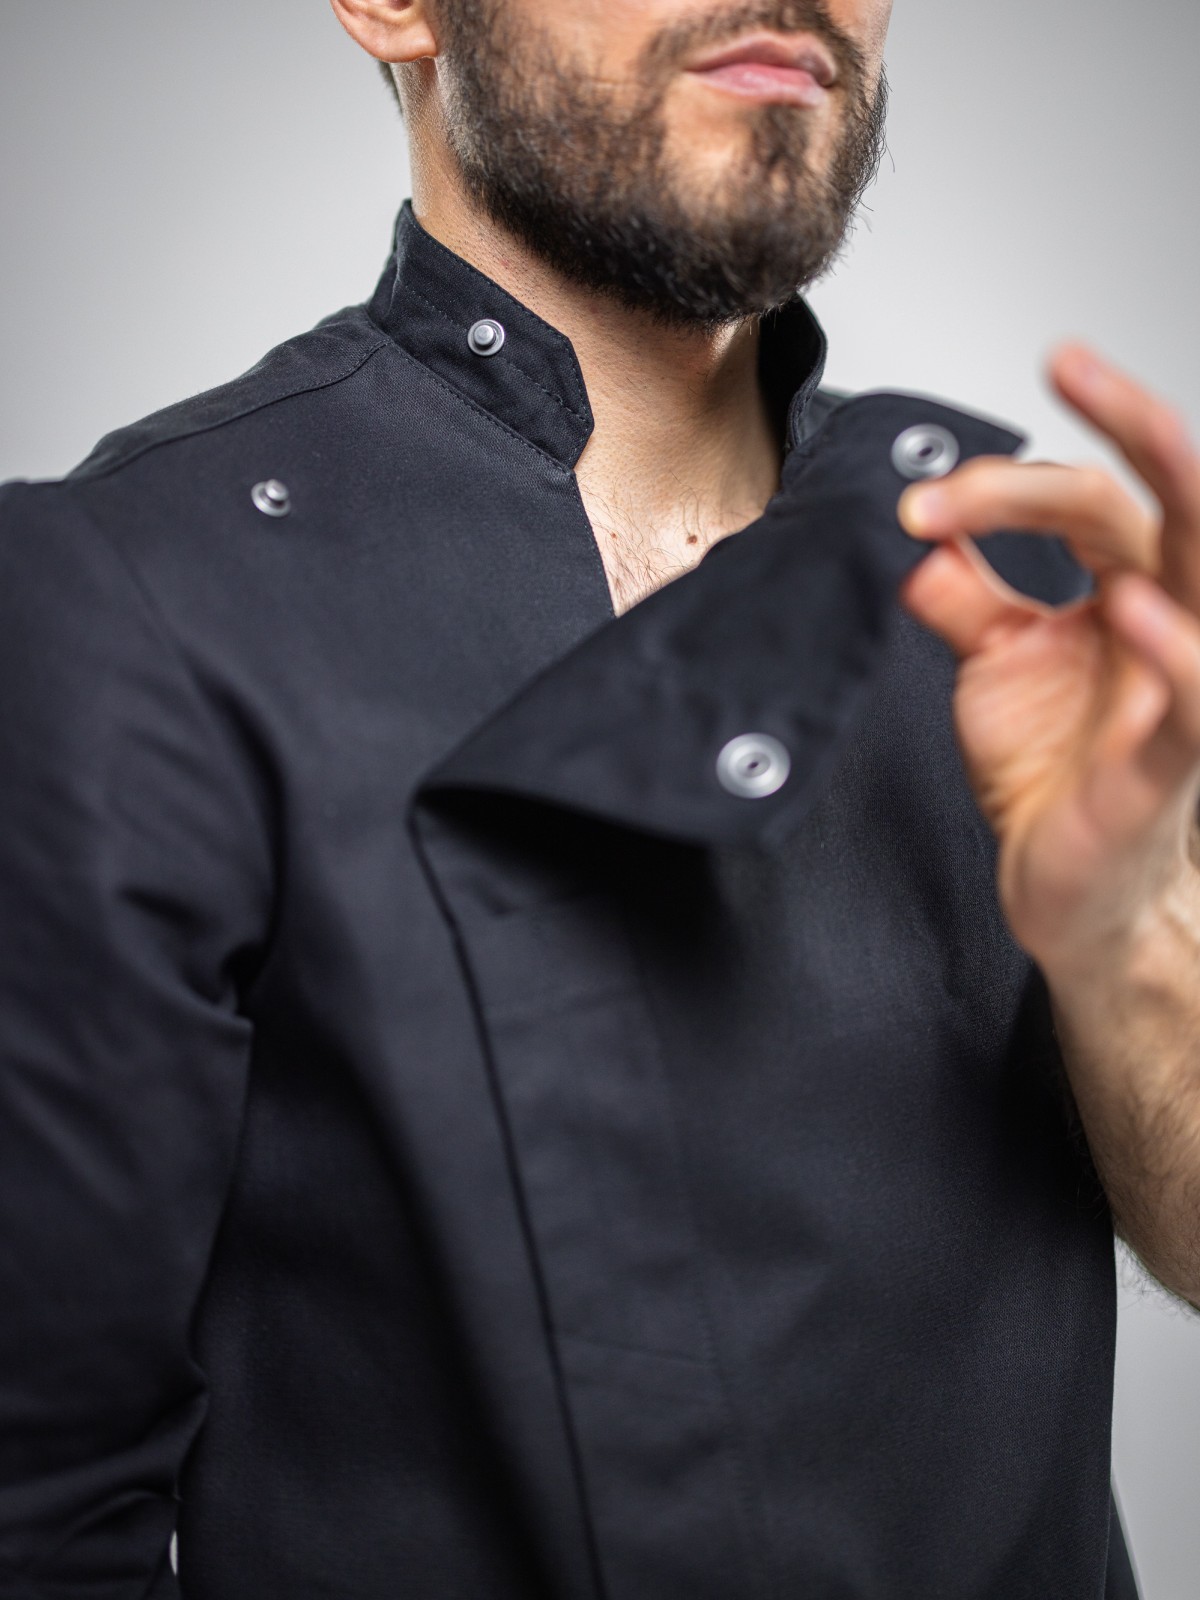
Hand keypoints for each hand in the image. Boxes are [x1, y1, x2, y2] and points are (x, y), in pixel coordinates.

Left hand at [896, 347, 1199, 979]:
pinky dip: (1172, 649)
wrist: (1060, 884)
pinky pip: (1196, 698)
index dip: (1000, 487)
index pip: (1086, 499)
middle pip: (1171, 502)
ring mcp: (1181, 687)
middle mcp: (1167, 621)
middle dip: (1129, 422)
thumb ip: (964, 597)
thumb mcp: (993, 666)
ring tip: (1119, 453)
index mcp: (1126, 588)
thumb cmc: (1049, 773)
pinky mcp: (1172, 761)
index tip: (917, 503)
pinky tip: (1129, 608)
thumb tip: (916, 535)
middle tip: (1070, 362)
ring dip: (1170, 508)